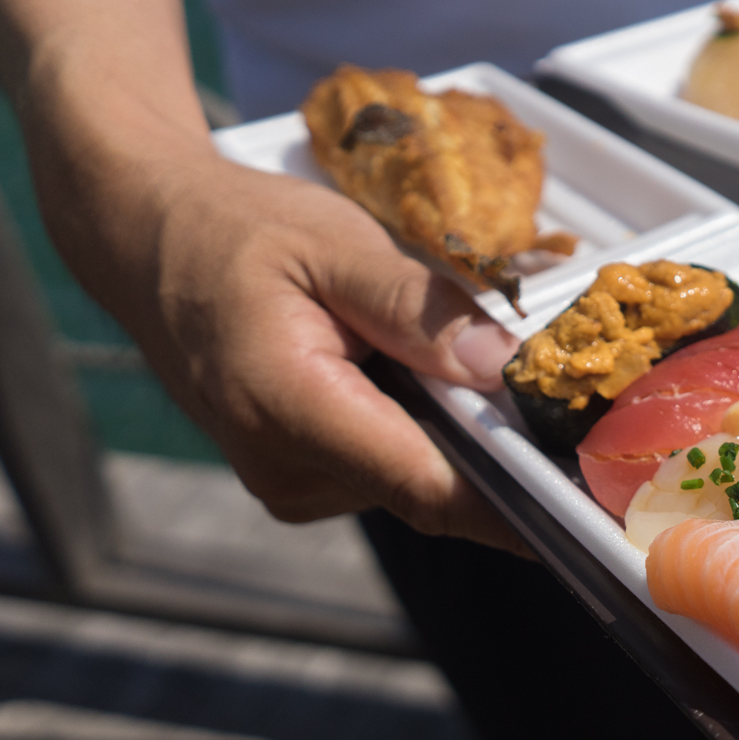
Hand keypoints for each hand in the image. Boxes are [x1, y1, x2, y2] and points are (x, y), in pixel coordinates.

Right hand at [37, 130, 528, 552]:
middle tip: (576, 413)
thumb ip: (417, 307)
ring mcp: (292, 482)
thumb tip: (500, 366)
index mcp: (288, 409)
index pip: (429, 487)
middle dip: (505, 453)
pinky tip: (427, 377)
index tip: (591, 508)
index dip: (519, 503)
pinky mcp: (304, 477)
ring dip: (463, 434)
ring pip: (419, 477)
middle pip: (435, 486)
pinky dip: (426, 429)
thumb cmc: (237, 231)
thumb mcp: (332, 243)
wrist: (147, 237)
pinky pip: (393, 465)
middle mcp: (287, 468)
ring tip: (477, 366)